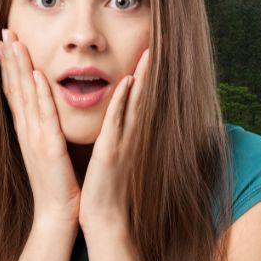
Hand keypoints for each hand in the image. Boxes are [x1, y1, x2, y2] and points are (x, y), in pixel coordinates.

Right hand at [0, 28, 80, 227]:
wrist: (57, 213)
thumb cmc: (57, 182)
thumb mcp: (46, 148)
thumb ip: (44, 127)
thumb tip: (43, 109)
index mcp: (25, 128)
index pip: (12, 89)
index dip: (6, 64)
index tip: (2, 41)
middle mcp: (25, 128)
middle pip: (13, 86)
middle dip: (8, 57)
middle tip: (4, 31)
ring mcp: (34, 136)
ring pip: (25, 95)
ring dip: (19, 67)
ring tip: (15, 42)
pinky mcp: (49, 147)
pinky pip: (44, 115)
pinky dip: (40, 94)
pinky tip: (37, 75)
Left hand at [79, 47, 149, 234]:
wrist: (102, 217)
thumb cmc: (101, 186)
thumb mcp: (108, 153)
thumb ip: (113, 134)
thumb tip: (114, 117)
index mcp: (122, 134)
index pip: (132, 98)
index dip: (141, 74)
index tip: (148, 50)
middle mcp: (127, 135)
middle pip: (139, 96)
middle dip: (148, 70)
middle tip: (158, 43)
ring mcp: (122, 142)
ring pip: (133, 103)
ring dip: (141, 77)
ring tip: (149, 53)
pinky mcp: (112, 151)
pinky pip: (118, 121)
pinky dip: (124, 101)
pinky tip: (128, 82)